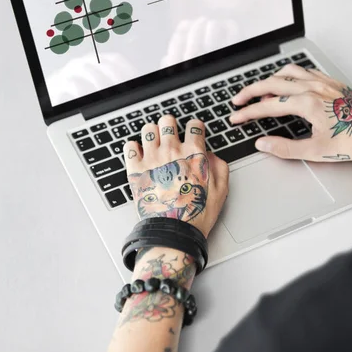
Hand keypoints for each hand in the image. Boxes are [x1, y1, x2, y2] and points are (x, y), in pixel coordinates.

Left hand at [124, 116, 228, 238]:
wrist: (173, 231)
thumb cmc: (196, 213)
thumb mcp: (221, 190)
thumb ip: (219, 166)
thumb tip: (209, 155)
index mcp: (193, 153)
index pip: (194, 125)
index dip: (195, 127)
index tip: (193, 132)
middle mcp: (171, 150)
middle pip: (167, 121)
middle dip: (170, 126)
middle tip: (171, 135)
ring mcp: (152, 158)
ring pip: (148, 129)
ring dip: (152, 134)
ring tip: (154, 144)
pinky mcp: (136, 169)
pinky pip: (129, 146)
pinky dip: (134, 147)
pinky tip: (140, 155)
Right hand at [230, 64, 351, 161]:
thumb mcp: (316, 151)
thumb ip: (285, 148)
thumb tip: (263, 143)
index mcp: (306, 104)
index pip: (267, 106)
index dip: (247, 113)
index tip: (236, 117)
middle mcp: (312, 88)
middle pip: (271, 83)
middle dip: (250, 91)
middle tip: (238, 100)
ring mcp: (322, 82)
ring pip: (287, 72)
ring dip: (269, 80)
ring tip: (259, 91)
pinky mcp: (330, 82)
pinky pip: (303, 71)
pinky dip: (288, 75)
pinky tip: (287, 83)